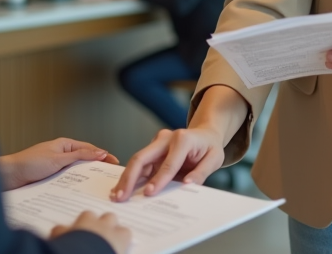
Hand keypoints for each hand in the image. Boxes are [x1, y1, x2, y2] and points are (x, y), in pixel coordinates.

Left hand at [0, 138, 118, 190]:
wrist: (8, 176)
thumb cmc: (29, 163)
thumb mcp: (58, 159)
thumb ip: (80, 156)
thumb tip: (100, 152)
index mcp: (65, 144)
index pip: (90, 149)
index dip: (103, 155)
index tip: (115, 162)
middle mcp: (62, 153)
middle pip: (84, 159)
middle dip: (97, 165)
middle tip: (109, 174)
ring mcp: (56, 164)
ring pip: (76, 170)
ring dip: (85, 175)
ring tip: (97, 183)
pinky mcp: (50, 175)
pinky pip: (67, 178)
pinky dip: (74, 182)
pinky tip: (79, 189)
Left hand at [51, 211, 130, 253]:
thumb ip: (115, 251)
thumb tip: (114, 252)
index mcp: (118, 238)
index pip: (125, 233)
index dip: (120, 238)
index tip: (117, 245)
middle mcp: (104, 227)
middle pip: (110, 217)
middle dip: (106, 224)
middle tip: (102, 238)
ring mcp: (84, 225)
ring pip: (88, 215)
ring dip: (86, 223)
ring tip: (83, 235)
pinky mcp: (66, 230)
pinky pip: (63, 228)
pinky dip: (63, 233)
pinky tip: (61, 240)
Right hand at [110, 85, 247, 201]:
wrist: (205, 134)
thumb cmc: (209, 147)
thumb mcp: (214, 159)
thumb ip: (202, 172)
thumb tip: (187, 185)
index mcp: (183, 139)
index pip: (168, 163)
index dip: (158, 179)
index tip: (149, 194)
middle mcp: (166, 138)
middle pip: (142, 157)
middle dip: (130, 177)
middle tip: (121, 196)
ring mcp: (157, 143)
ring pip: (137, 161)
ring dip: (126, 178)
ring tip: (117, 196)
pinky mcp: (152, 151)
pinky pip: (140, 165)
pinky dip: (131, 177)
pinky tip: (123, 189)